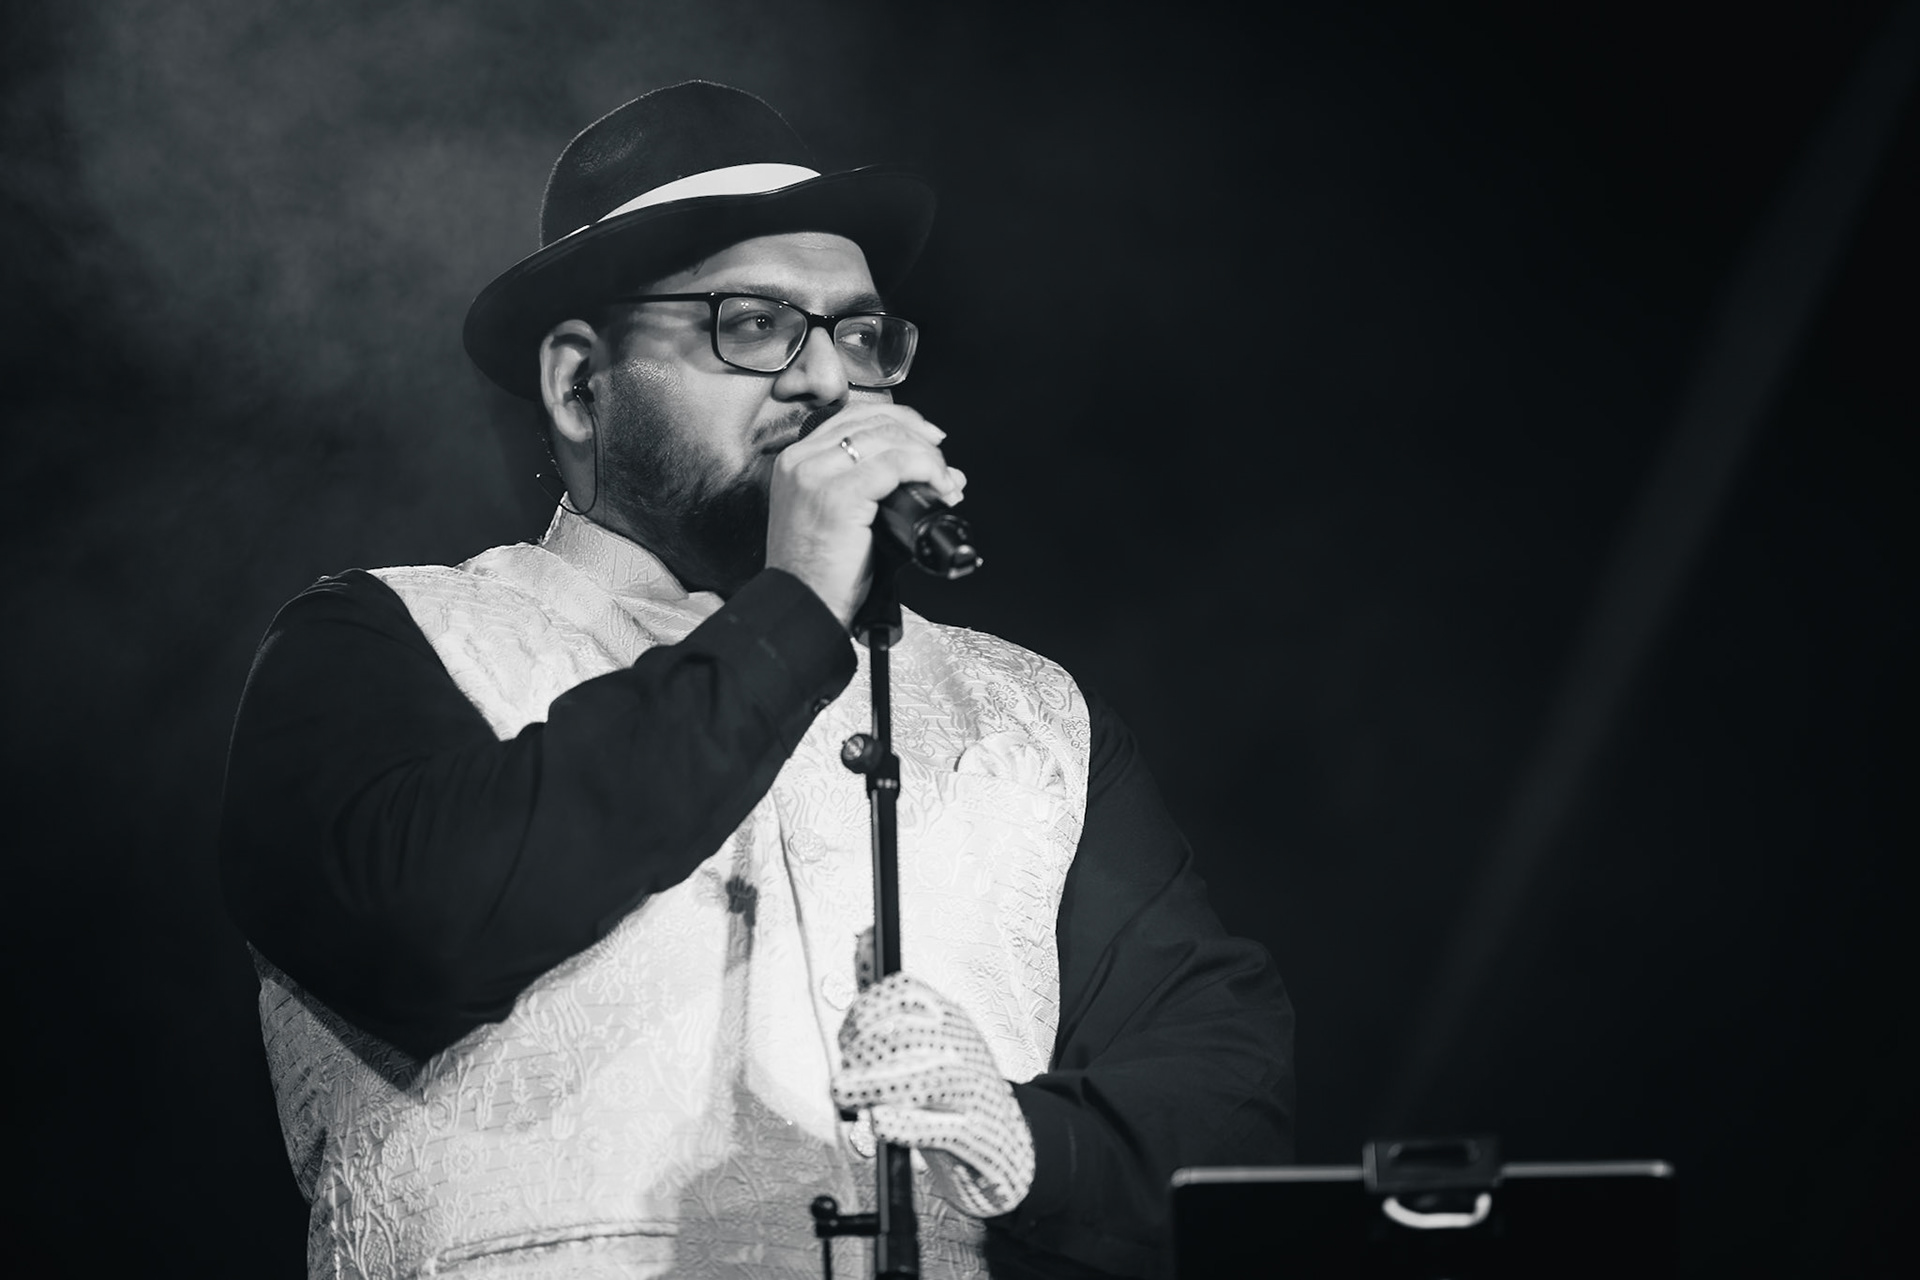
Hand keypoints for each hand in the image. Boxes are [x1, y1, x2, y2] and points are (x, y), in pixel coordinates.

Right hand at [765, 403, 965, 627]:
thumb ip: (876, 487)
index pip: (854, 416)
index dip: (900, 420)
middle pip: (873, 421)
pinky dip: (925, 470)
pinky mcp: (837, 495)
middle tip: (943, 464)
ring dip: (927, 457)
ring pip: (887, 439)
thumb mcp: (839, 517)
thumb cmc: (820, 574)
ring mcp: (816, 475)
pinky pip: (894, 465)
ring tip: (945, 483)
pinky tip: (938, 488)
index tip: (928, 437)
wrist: (802, 607)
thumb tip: (934, 471)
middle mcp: (801, 461)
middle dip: (919, 438)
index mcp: (797, 461)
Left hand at [831, 971, 1034, 1218]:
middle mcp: (963, 1047)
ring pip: (927, 1078)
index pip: (908, 992)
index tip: (847, 1031)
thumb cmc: (955, 1089)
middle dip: (864, 1050)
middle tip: (842, 1073)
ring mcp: (974, 1089)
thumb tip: (862, 938)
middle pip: (910, 1035)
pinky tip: (879, 1121)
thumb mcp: (927, 1036)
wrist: (1011, 1141)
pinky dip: (905, 1124)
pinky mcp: (977, 1133)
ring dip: (875, 1084)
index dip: (869, 1006)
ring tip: (843, 1093)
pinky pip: (941, 1127)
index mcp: (950, 1019)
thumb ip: (889, 1000)